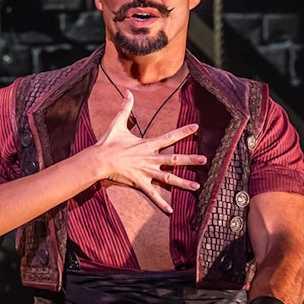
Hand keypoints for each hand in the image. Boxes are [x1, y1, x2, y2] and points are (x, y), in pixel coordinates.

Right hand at [94, 92, 205, 212]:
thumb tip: (128, 92)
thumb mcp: (118, 123)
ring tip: (196, 187)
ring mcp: (146, 172)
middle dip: (190, 160)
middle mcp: (150, 158)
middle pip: (174, 159)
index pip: (170, 137)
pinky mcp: (139, 183)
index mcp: (147, 144)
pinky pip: (153, 194)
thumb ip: (126, 108)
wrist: (98, 160)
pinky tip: (171, 211)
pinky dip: (161, 203)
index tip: (196, 127)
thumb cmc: (108, 142)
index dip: (184, 131)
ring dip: (183, 183)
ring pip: (168, 179)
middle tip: (204, 160)